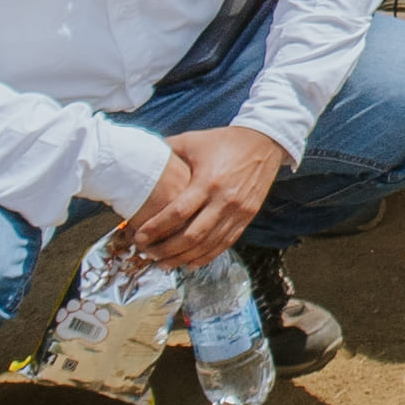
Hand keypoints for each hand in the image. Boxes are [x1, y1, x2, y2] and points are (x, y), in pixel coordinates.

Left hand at [108, 126, 284, 270]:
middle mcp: (225, 199)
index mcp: (208, 180)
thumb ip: (166, 150)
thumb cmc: (224, 141)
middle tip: (148, 254)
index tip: (139, 236)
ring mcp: (239, 210)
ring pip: (208, 245)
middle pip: (192, 235)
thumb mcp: (193, 140)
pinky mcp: (248, 216)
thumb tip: (140, 156)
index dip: (156, 228)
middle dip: (166, 249)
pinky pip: (225, 243)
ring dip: (183, 258)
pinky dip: (206, 257)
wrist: (264, 141)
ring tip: (163, 264)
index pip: (178, 212)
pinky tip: (190, 263)